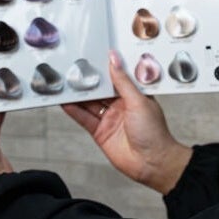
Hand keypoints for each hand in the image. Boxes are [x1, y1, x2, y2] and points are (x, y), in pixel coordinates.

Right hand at [62, 51, 191, 194]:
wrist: (152, 163)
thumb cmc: (154, 132)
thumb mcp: (138, 101)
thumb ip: (122, 81)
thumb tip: (114, 59)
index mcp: (133, 94)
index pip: (116, 76)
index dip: (104, 67)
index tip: (92, 55)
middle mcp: (121, 105)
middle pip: (100, 90)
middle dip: (87, 80)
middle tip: (72, 67)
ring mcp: (110, 119)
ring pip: (90, 104)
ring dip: (78, 94)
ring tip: (64, 82)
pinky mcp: (100, 132)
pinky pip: (84, 119)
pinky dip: (74, 111)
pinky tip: (65, 102)